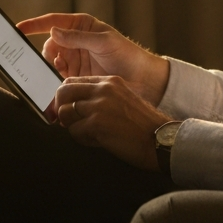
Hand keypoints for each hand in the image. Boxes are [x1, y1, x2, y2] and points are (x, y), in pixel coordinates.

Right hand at [17, 13, 169, 104]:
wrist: (141, 79)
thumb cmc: (126, 54)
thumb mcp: (103, 42)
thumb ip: (78, 38)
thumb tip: (53, 32)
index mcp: (81, 26)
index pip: (53, 22)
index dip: (35, 25)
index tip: (19, 29)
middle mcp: (74, 42)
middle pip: (49, 45)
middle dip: (44, 53)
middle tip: (49, 63)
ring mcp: (74, 60)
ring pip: (51, 63)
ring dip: (49, 68)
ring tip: (57, 74)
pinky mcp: (76, 77)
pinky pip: (58, 77)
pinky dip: (54, 80)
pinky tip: (58, 84)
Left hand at [53, 76, 169, 170]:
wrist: (161, 140)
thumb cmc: (144, 126)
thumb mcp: (123, 100)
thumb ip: (100, 98)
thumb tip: (74, 107)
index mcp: (110, 81)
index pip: (73, 81)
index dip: (65, 97)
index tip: (67, 109)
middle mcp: (103, 89)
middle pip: (63, 92)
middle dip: (61, 109)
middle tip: (70, 122)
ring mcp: (99, 105)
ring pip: (65, 113)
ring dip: (72, 126)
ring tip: (88, 134)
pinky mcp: (97, 123)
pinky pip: (74, 131)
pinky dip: (82, 139)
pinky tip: (97, 141)